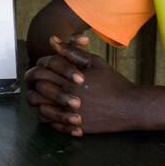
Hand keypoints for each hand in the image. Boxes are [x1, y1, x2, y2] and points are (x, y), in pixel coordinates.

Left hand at [26, 35, 141, 135]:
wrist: (131, 107)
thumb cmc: (114, 82)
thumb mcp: (95, 62)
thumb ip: (72, 51)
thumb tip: (52, 40)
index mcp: (72, 78)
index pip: (43, 69)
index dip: (39, 66)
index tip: (42, 66)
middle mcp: (69, 95)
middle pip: (38, 87)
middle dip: (33, 82)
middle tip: (35, 80)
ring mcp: (71, 112)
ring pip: (40, 107)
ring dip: (37, 100)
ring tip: (40, 95)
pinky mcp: (74, 126)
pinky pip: (50, 123)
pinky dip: (46, 116)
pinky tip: (50, 109)